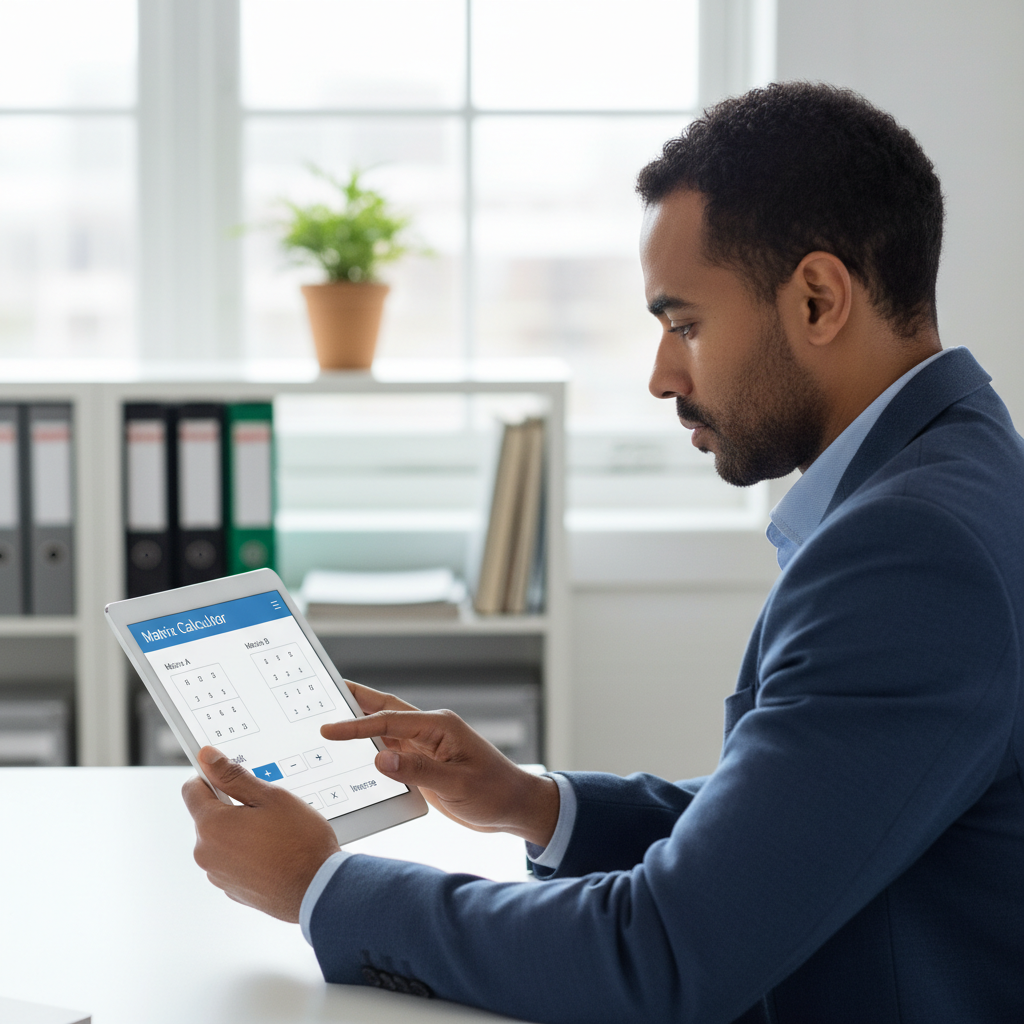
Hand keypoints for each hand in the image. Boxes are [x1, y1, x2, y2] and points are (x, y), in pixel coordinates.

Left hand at [181, 746, 340, 922]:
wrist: (318, 889)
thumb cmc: (300, 842)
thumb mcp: (271, 797)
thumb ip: (234, 776)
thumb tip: (208, 757)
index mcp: (212, 826)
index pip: (191, 789)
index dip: (210, 776)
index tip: (230, 775)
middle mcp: (206, 853)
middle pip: (208, 815)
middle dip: (231, 805)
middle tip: (266, 808)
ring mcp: (217, 875)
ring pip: (222, 839)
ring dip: (240, 830)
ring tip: (274, 833)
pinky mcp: (231, 889)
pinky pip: (232, 861)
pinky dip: (247, 852)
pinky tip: (273, 852)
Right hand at [322, 680, 559, 848]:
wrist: (515, 807)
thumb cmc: (495, 792)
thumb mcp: (458, 784)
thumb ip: (419, 771)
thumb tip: (380, 758)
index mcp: (440, 726)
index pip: (390, 720)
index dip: (357, 724)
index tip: (328, 729)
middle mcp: (432, 730)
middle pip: (387, 710)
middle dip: (357, 701)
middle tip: (326, 691)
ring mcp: (428, 746)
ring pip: (388, 729)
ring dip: (362, 723)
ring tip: (332, 716)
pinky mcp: (426, 763)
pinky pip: (394, 751)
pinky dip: (373, 747)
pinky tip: (356, 752)